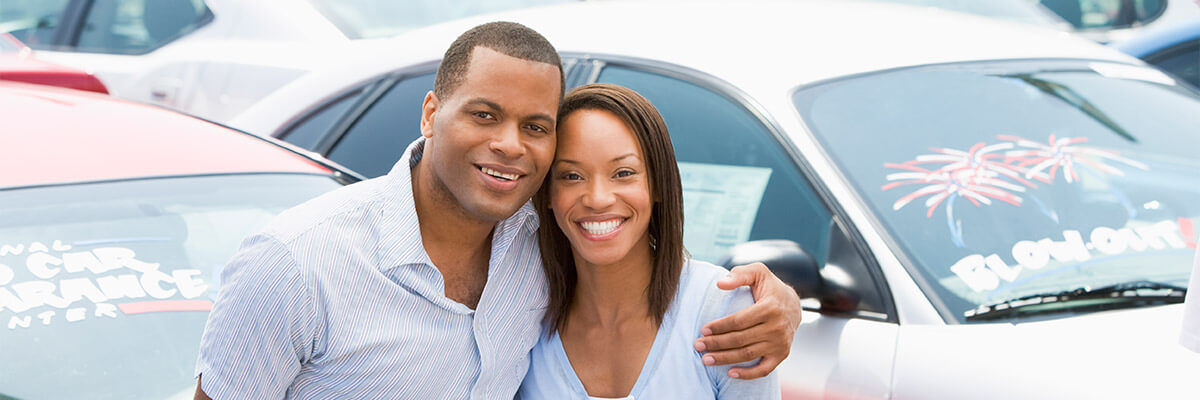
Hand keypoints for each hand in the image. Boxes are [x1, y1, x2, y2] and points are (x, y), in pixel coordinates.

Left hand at [694, 262, 801, 378]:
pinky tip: (730, 373)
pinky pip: (764, 369)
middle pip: (740, 339)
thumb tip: (720, 284)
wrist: (793, 305)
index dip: (720, 326)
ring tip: (706, 359)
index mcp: (770, 307)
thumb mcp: (758, 272)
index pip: (739, 321)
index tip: (703, 329)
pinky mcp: (781, 354)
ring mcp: (780, 343)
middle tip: (698, 345)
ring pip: (748, 354)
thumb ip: (739, 275)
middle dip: (716, 343)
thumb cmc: (770, 287)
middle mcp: (777, 327)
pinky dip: (748, 374)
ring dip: (725, 359)